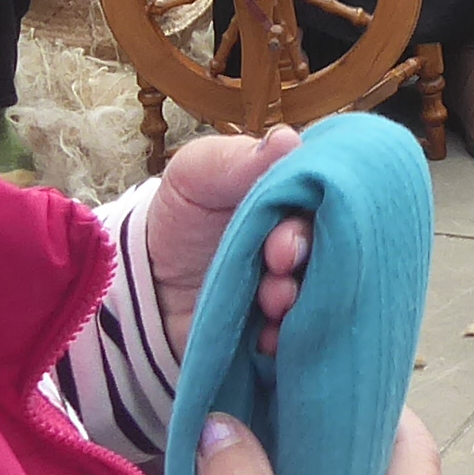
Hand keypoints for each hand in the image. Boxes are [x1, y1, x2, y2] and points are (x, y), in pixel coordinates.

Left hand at [144, 128, 307, 360]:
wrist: (144, 289)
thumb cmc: (178, 220)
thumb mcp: (194, 174)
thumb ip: (236, 159)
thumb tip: (290, 139)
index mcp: (291, 195)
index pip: (327, 197)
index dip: (315, 213)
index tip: (284, 234)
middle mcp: (303, 237)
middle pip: (329, 244)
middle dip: (304, 255)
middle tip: (278, 263)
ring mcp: (297, 283)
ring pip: (319, 291)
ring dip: (298, 297)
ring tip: (269, 302)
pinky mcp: (284, 325)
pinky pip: (302, 334)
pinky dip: (288, 336)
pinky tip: (266, 334)